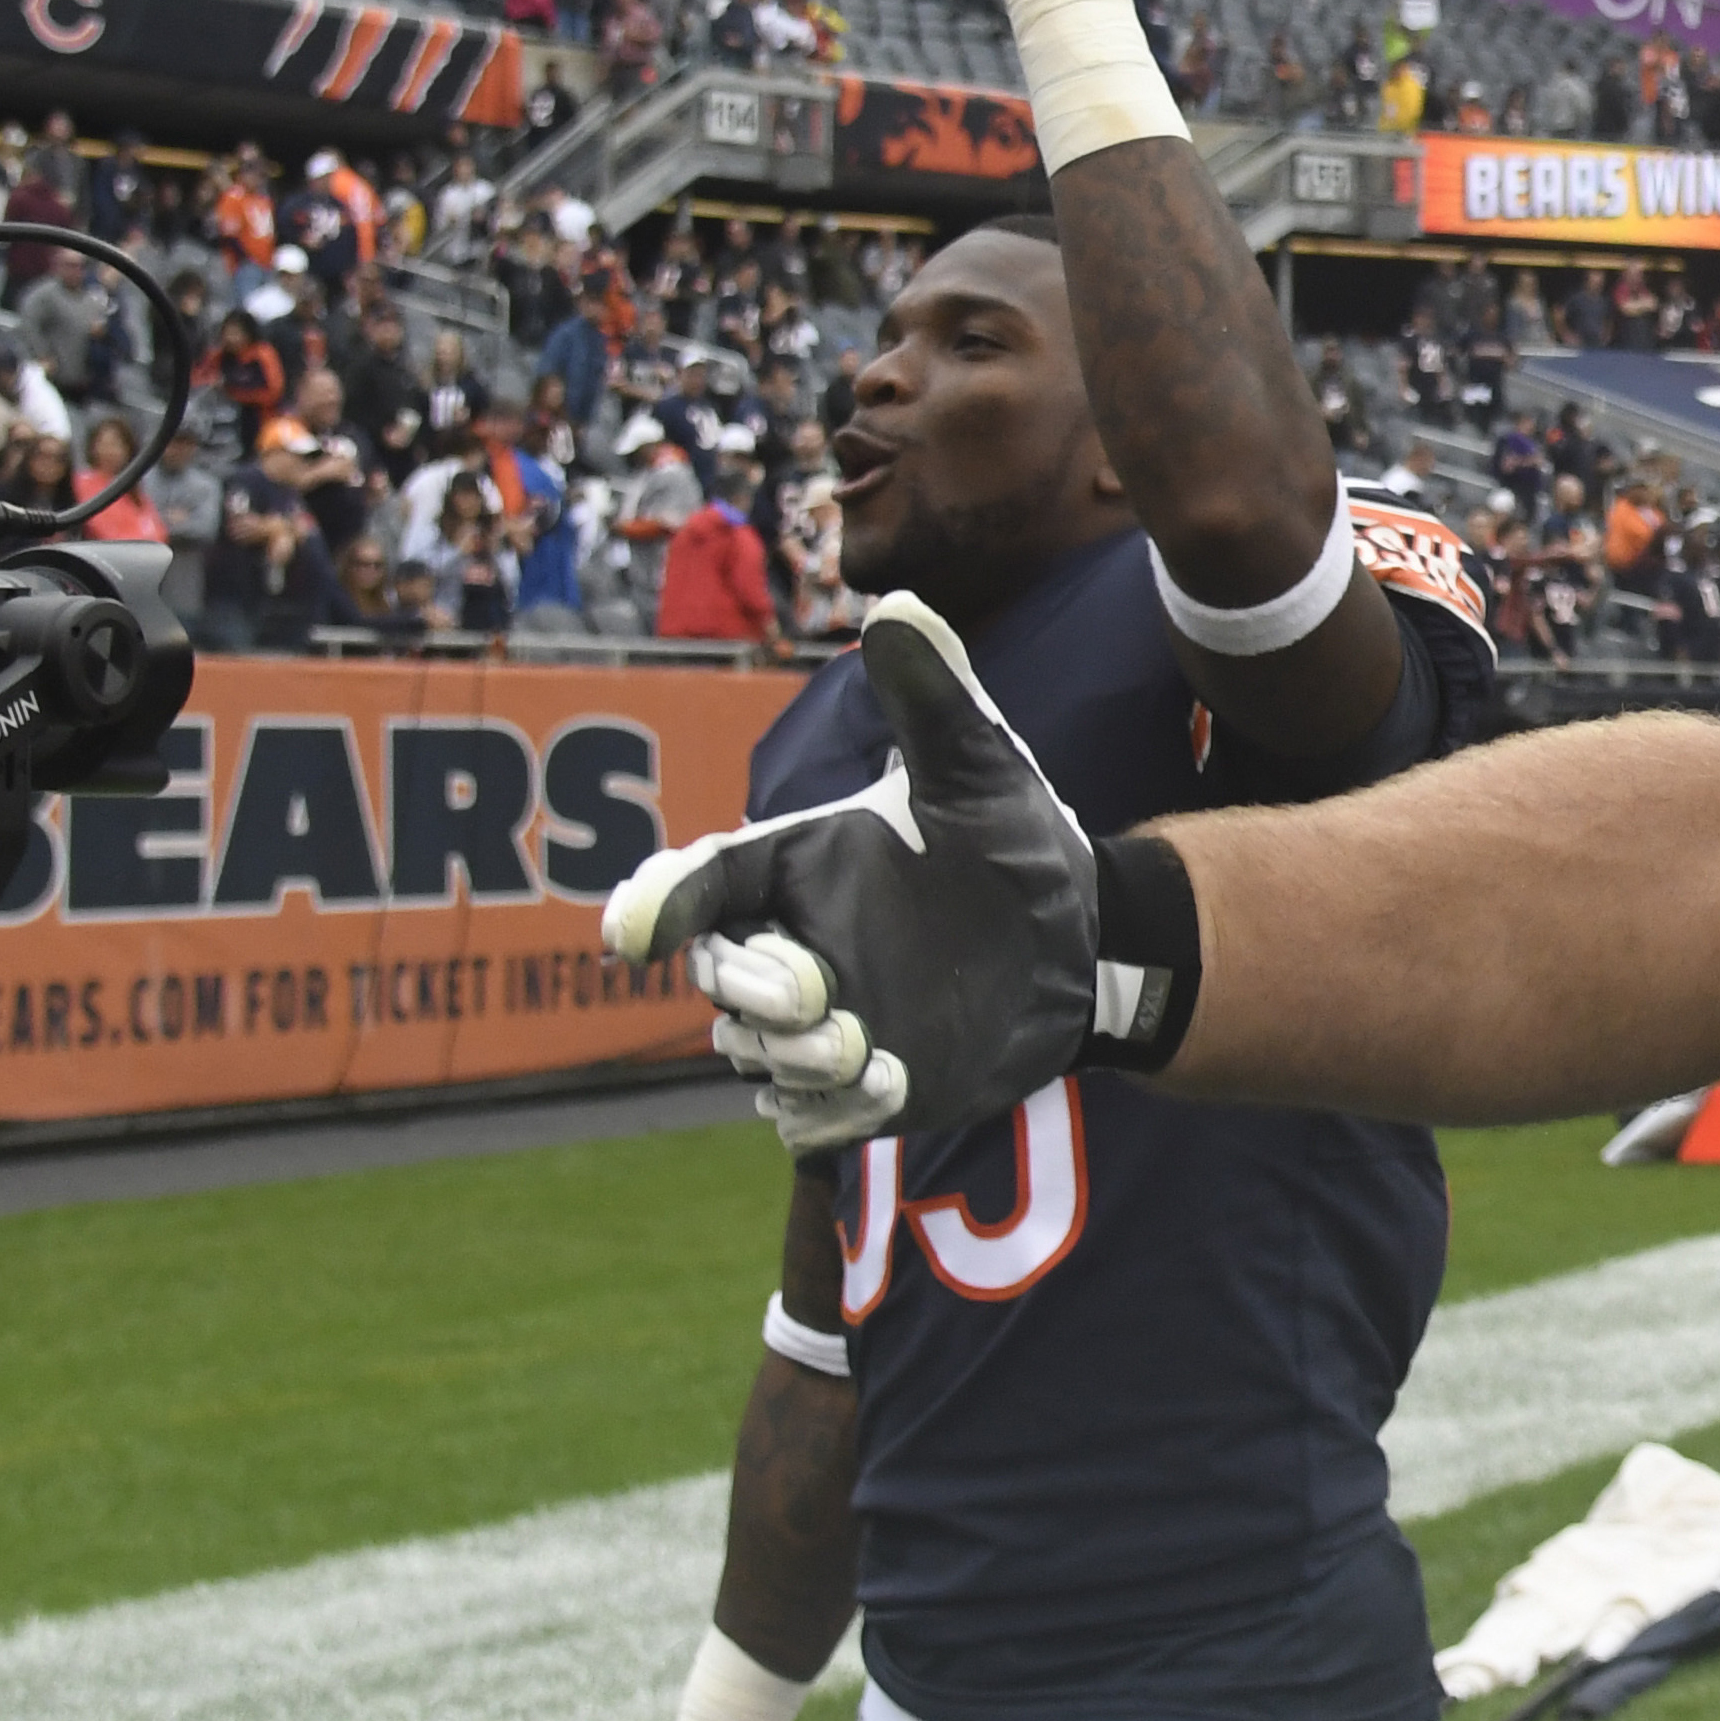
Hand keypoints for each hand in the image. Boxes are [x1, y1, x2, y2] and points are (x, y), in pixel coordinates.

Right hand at [607, 595, 1101, 1152]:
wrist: (1084, 938)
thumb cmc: (1018, 842)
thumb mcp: (981, 765)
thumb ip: (933, 694)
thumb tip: (897, 602)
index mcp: (797, 867)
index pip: (701, 886)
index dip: (658, 905)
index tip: (635, 932)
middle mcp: (791, 946)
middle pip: (720, 981)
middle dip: (748, 990)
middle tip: (810, 991)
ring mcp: (818, 1023)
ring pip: (756, 1054)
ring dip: (792, 1056)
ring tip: (859, 1045)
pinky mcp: (857, 1088)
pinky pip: (809, 1118)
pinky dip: (830, 1112)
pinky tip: (888, 1088)